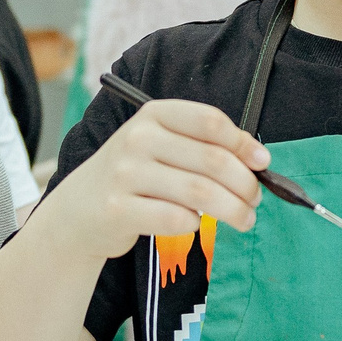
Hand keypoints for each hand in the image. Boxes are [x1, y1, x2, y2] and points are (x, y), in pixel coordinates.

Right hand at [41, 98, 264, 259]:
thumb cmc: (134, 176)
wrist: (78, 211)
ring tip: (245, 219)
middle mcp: (137, 138)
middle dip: (245, 184)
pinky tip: (197, 225)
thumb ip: (202, 146)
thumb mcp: (161, 146)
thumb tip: (258, 160)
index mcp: (154, 114)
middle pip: (212, 161)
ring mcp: (125, 173)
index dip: (243, 144)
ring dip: (233, 210)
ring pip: (200, 193)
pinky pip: (175, 219)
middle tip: (256, 201)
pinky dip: (194, 225)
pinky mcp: (118, 209)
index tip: (263, 163)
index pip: (210, 122)